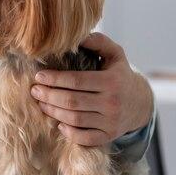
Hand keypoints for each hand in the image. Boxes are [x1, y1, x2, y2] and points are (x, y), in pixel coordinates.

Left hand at [30, 32, 153, 146]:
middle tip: (35, 90)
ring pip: (74, 119)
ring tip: (41, 103)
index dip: (54, 79)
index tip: (39, 76)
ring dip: (53, 112)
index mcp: (112, 81)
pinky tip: (59, 123)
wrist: (140, 103)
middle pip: (71, 101)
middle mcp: (112, 103)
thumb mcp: (114, 54)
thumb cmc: (120, 74)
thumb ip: (98, 41)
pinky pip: (85, 138)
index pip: (76, 81)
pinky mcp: (108, 136)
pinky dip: (69, 132)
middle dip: (48, 96)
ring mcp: (110, 122)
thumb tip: (77, 36)